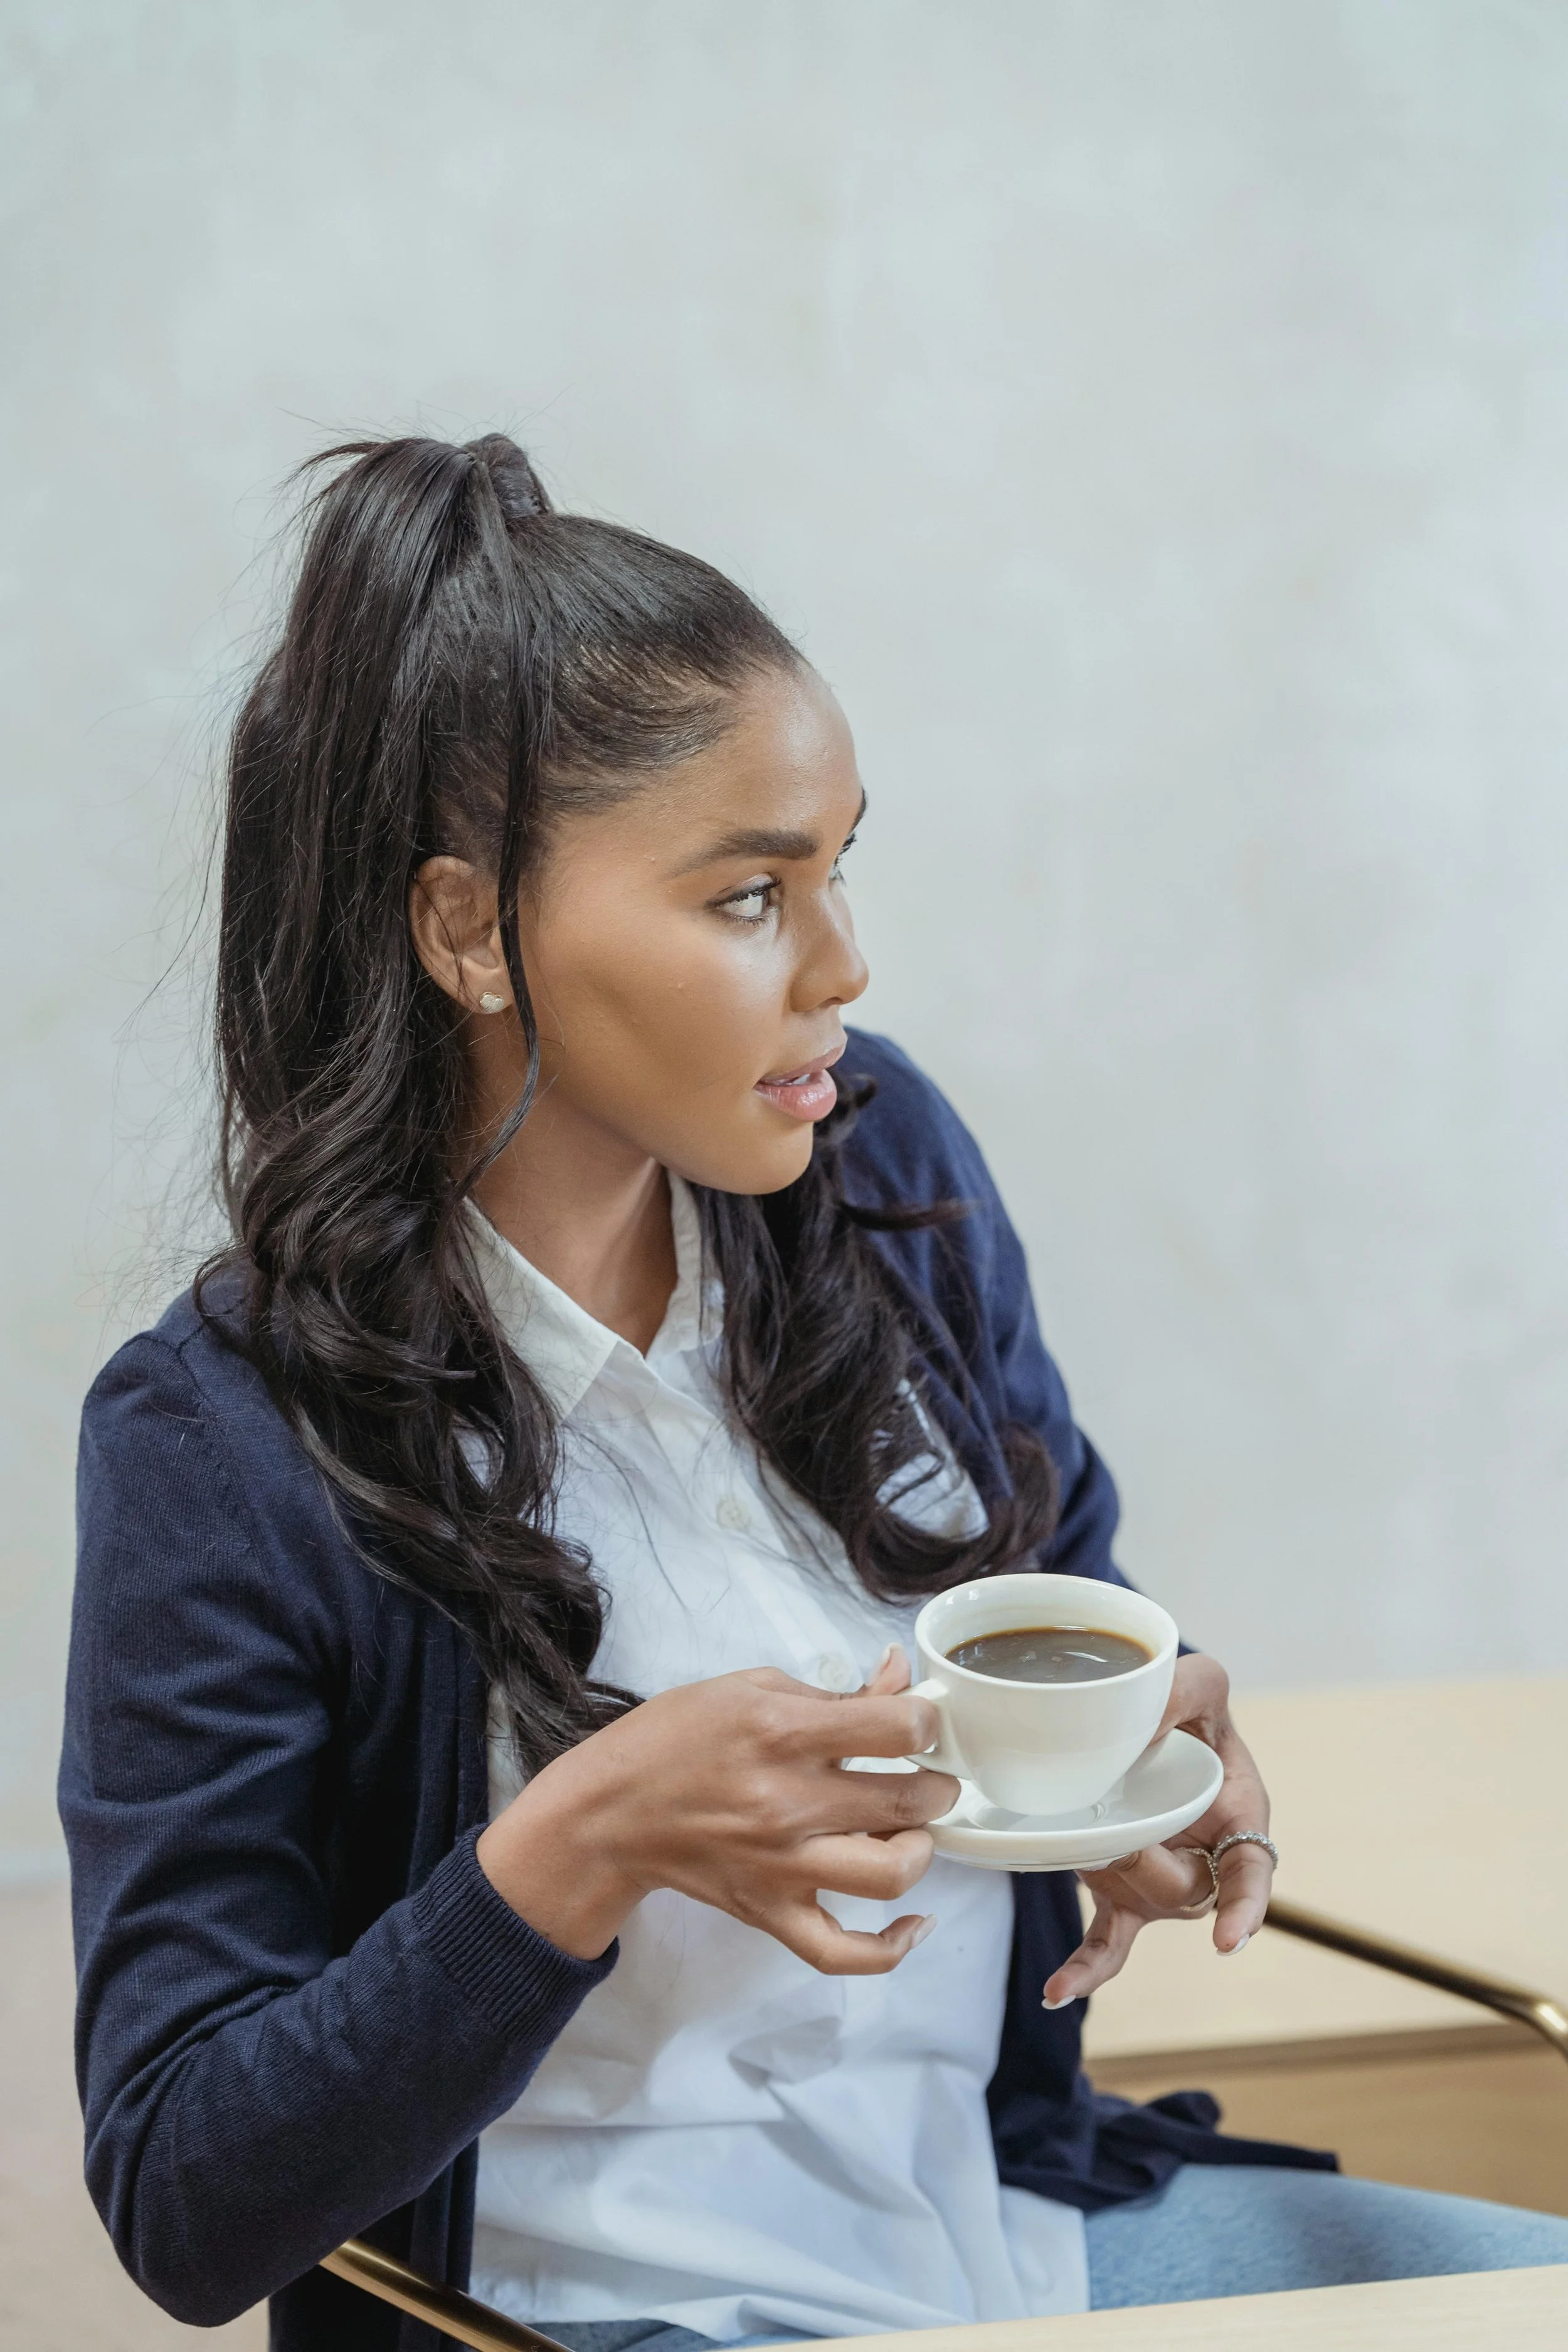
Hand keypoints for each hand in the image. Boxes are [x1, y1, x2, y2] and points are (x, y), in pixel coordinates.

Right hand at [476, 1644, 956, 1973]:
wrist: (610, 1813)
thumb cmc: (676, 1738)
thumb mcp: (751, 1687)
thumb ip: (833, 1690)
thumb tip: (898, 1675)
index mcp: (782, 1734)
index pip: (896, 1727)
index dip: (925, 1721)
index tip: (919, 1724)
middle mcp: (787, 1803)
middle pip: (907, 1801)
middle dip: (937, 1784)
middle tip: (927, 1776)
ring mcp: (781, 1866)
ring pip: (890, 1874)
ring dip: (919, 1849)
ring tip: (909, 1830)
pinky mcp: (770, 1913)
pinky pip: (842, 1952)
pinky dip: (890, 1948)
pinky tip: (914, 1922)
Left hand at [1042, 1651, 1272, 2009]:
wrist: (1148, 1723)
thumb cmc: (1188, 1709)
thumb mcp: (1201, 1682)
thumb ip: (1185, 1689)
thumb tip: (1140, 1725)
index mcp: (1239, 1818)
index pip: (1252, 1874)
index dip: (1245, 1909)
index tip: (1228, 1940)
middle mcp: (1205, 1862)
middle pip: (1186, 1893)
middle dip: (1149, 1865)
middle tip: (1120, 1829)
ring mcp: (1159, 1884)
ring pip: (1144, 1907)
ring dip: (1115, 1880)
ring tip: (1090, 1844)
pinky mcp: (1119, 1893)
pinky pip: (1108, 1946)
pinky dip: (1084, 1971)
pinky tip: (1055, 1994)